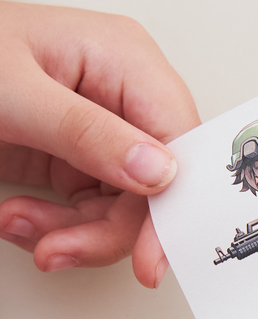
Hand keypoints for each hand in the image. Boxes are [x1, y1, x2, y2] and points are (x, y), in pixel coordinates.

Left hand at [0, 2, 199, 287]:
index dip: (172, 204)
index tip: (152, 257)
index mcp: (125, 60)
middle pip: (155, 186)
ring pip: (123, 210)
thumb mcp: (14, 91)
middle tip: (60, 249)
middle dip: (106, 228)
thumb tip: (158, 170)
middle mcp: (122, 97)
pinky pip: (90, 212)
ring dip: (72, 233)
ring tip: (19, 224)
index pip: (178, 141)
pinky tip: (19, 218)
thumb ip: (86, 131)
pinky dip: (55, 228)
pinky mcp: (75, 158)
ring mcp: (101, 131)